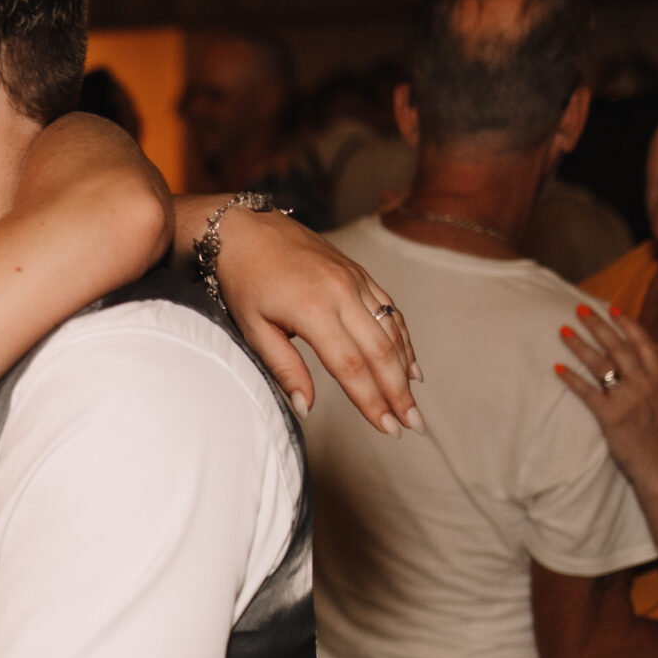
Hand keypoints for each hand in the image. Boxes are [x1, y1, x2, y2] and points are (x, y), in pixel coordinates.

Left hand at [214, 206, 420, 434]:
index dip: (371, 401)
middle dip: (399, 393)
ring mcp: (354, 280)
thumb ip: (284, 368)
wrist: (245, 229)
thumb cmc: (244, 281)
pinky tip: (410, 364)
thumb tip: (306, 407)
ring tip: (413, 403)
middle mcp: (342, 293)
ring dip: (405, 369)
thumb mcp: (253, 328)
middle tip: (413, 425)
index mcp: (314, 310)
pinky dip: (403, 338)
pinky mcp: (358, 273)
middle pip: (381, 352)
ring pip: (391, 330)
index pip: (351, 366)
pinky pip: (389, 309)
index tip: (387, 428)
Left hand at [554, 304, 657, 490]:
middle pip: (618, 347)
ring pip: (602, 365)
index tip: (612, 308)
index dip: (626, 323)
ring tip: (563, 331)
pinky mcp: (612, 417)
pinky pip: (588, 393)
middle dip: (598, 325)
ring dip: (581, 346)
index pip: (643, 342)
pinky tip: (557, 368)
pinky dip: (572, 379)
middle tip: (579, 309)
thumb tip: (646, 369)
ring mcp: (629, 400)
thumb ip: (656, 385)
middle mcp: (646, 385)